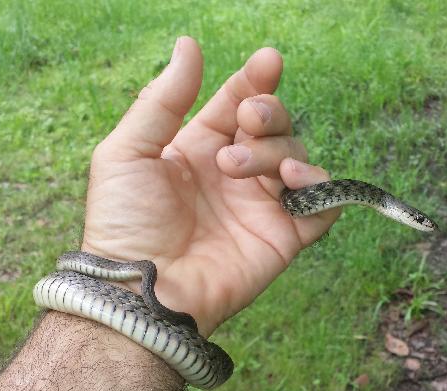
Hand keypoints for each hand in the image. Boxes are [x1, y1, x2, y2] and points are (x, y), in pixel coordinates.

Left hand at [82, 37, 338, 335]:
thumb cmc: (124, 223)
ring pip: (295, 156)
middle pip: (273, 125)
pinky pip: (321, 205)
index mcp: (199, 148)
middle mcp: (234, 172)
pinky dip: (321, 187)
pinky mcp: (283, 237)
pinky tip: (293, 181)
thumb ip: (162, 99)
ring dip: (276, 151)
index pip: (236, 103)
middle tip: (249, 121)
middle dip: (267, 113)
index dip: (254, 80)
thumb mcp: (127, 151)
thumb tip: (189, 43)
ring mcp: (260, 204)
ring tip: (238, 168)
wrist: (142, 290)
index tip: (267, 61)